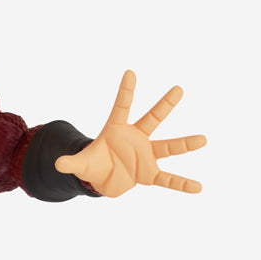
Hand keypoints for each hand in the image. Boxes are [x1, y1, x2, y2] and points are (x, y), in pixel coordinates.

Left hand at [56, 70, 205, 196]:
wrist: (104, 179)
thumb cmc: (94, 164)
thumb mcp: (80, 164)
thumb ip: (71, 163)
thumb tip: (57, 164)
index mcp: (116, 130)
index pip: (121, 107)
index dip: (125, 91)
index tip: (130, 72)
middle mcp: (136, 138)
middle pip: (152, 118)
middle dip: (164, 105)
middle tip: (178, 89)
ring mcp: (145, 155)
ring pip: (168, 146)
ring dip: (184, 144)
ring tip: (203, 139)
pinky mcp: (149, 173)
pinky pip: (168, 178)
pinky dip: (181, 183)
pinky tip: (198, 187)